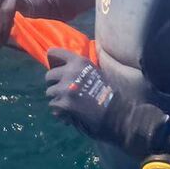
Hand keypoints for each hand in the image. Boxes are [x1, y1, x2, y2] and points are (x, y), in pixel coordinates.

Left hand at [44, 48, 169, 157]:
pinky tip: (70, 116)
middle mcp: (70, 71)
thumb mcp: (96, 73)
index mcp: (79, 61)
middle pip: (49, 76)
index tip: (56, 68)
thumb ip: (80, 70)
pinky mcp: (64, 104)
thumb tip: (63, 71)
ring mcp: (66, 88)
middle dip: (54, 85)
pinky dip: (59, 112)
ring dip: (57, 99)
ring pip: (49, 92)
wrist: (120, 115)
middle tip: (64, 93)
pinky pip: (53, 106)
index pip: (54, 53)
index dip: (53, 62)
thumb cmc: (110, 95)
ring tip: (69, 105)